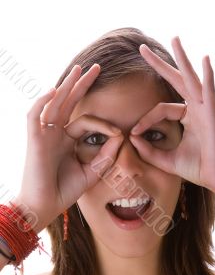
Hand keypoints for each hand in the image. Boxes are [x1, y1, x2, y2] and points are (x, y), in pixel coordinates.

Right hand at [17, 64, 122, 230]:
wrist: (44, 207)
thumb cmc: (63, 191)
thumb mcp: (91, 173)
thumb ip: (105, 156)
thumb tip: (120, 136)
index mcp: (67, 141)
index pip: (86, 122)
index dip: (104, 125)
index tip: (120, 133)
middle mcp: (55, 134)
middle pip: (68, 103)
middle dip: (82, 85)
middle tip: (96, 67)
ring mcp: (44, 135)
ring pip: (54, 103)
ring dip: (66, 85)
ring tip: (79, 69)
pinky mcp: (34, 140)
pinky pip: (35, 116)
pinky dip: (43, 102)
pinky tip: (55, 90)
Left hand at [129, 37, 214, 194]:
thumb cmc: (196, 168)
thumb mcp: (166, 159)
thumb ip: (149, 150)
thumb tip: (131, 138)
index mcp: (186, 118)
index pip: (160, 109)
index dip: (145, 119)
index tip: (133, 132)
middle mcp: (195, 109)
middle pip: (175, 81)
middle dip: (159, 65)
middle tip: (141, 49)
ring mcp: (205, 109)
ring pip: (191, 79)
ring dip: (182, 59)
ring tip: (174, 38)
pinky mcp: (213, 114)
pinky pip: (209, 91)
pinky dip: (208, 75)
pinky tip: (205, 59)